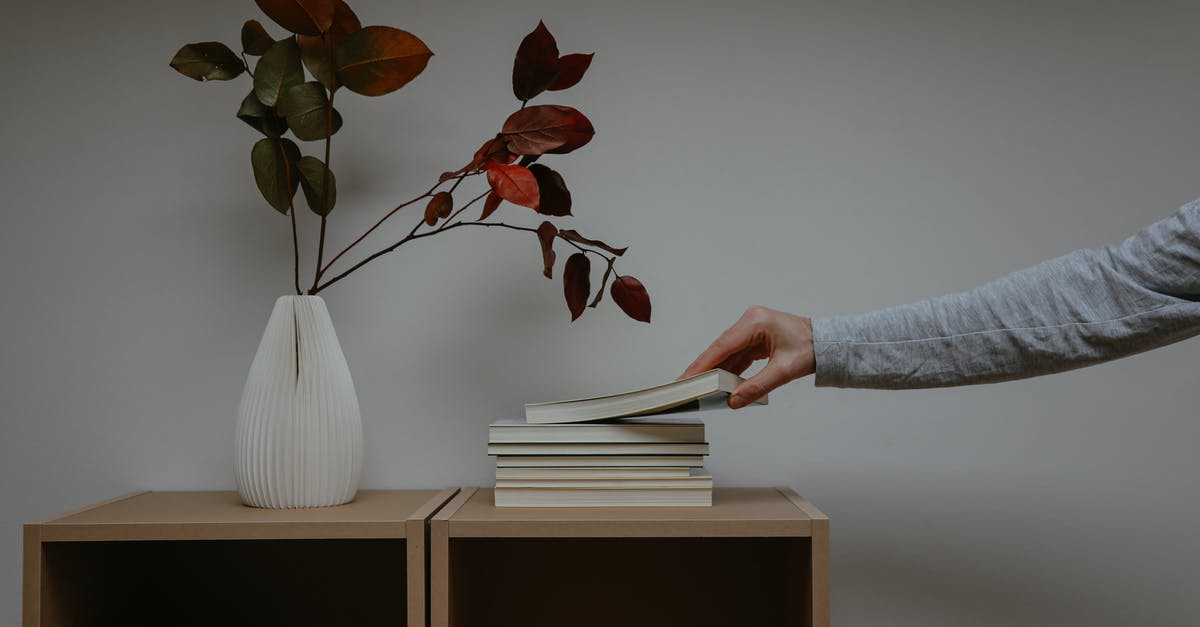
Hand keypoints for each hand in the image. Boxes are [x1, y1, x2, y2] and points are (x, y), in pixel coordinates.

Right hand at [681, 306, 814, 408]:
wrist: (827, 343)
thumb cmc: (811, 348)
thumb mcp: (784, 370)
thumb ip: (757, 386)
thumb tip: (735, 400)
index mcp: (755, 322)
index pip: (722, 346)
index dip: (702, 364)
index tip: (687, 377)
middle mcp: (750, 322)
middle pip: (720, 348)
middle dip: (704, 368)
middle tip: (686, 385)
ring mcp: (751, 329)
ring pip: (726, 353)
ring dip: (716, 370)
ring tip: (700, 387)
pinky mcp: (754, 338)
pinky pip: (736, 355)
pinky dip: (728, 368)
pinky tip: (720, 382)